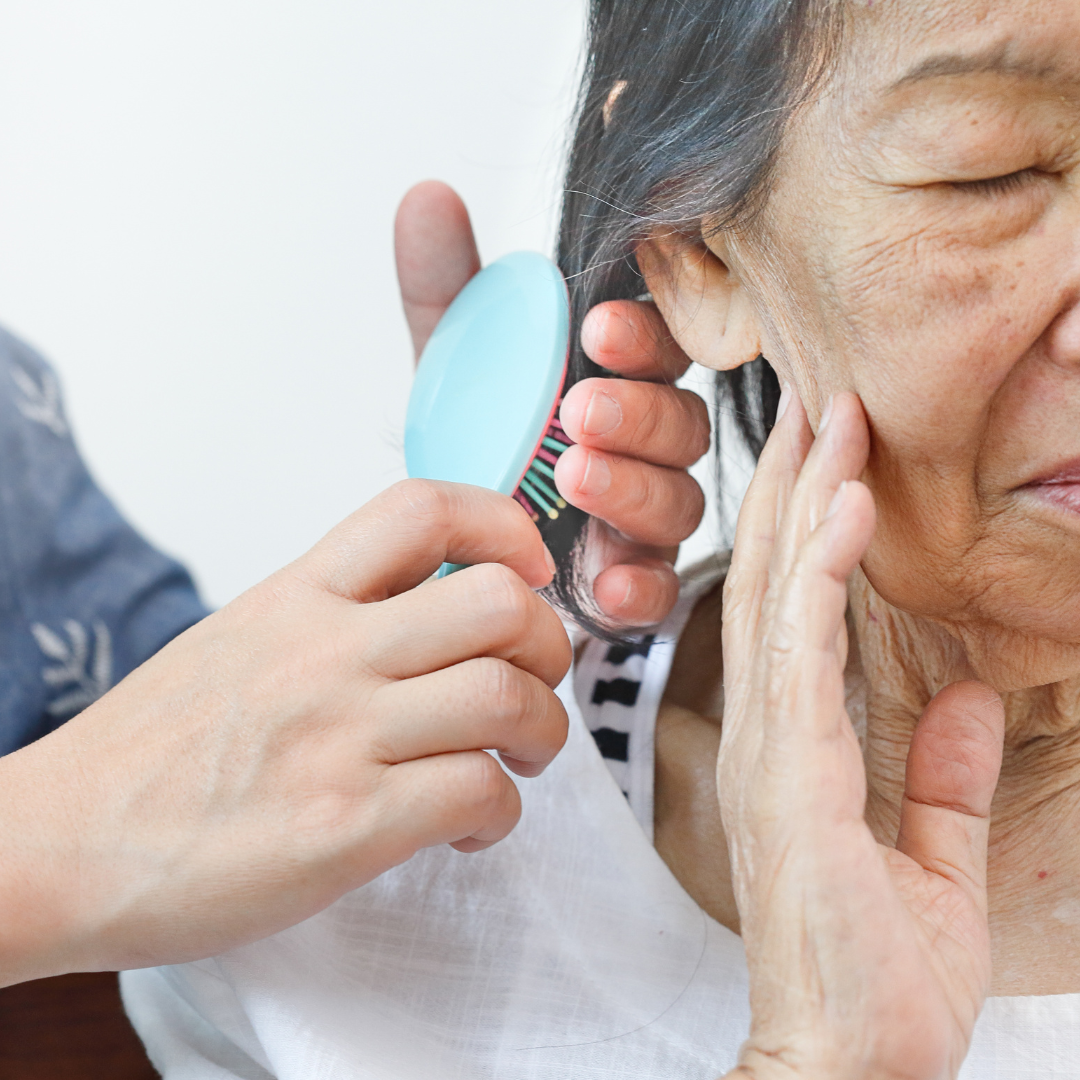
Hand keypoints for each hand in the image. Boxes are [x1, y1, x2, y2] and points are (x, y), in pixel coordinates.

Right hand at [0, 481, 569, 984]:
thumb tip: (434, 620)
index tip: (526, 568)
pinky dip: (502, 813)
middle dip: (549, 645)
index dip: (502, 524)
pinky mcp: (345, 825)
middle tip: (533, 683)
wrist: (54, 845)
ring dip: (544, 734)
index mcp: (298, 594)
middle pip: (500, 602)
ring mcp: (338, 736)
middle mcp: (325, 651)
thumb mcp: (239, 640)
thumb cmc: (150, 752)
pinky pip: (479, 793)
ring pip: (508, 697)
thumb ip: (332, 618)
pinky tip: (471, 827)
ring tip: (519, 761)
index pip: (422, 507)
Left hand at [395, 181, 708, 626]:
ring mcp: (646, 520)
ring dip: (634, 488)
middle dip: (638, 414)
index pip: (662, 349)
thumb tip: (427, 195)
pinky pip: (661, 588)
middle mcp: (648, 449)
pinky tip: (606, 583)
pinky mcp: (634, 583)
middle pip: (682, 425)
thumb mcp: (454, 367)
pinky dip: (640, 585)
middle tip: (580, 411)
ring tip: (576, 477)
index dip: (643, 336)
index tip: (595, 329)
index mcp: (621, 384)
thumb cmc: (478, 446)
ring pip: (679, 503)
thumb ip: (450, 293)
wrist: (452, 546)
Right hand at [719, 389, 1004, 1079]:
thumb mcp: (930, 862)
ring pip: (779, 593)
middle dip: (792, 484)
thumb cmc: (869, 976)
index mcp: (793, 746)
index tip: (826, 452)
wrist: (840, 1062)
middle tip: (815, 398)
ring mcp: (771, 745)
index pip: (788, 609)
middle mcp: (768, 731)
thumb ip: (938, 774)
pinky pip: (801, 645)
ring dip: (805, 500)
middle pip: (771, 581)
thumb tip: (966, 695)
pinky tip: (845, 507)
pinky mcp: (791, 767)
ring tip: (831, 419)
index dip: (801, 525)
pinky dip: (819, 569)